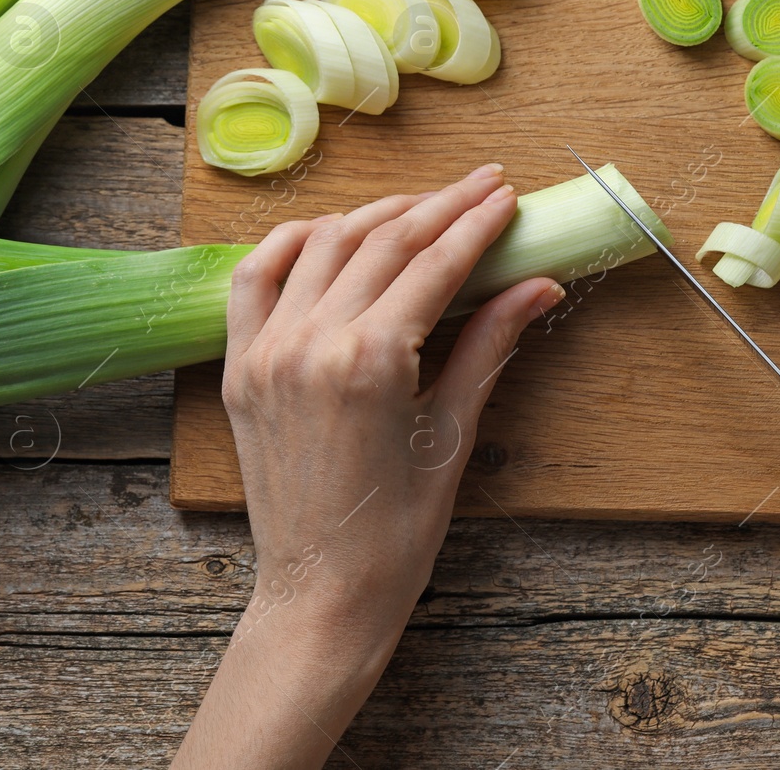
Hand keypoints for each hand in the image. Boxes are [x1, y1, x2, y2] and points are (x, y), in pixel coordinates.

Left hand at [174, 164, 564, 769]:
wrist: (322, 593)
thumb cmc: (398, 532)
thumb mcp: (453, 434)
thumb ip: (489, 346)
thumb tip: (540, 285)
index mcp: (369, 361)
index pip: (433, 264)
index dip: (476, 223)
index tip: (507, 195)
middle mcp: (309, 343)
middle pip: (383, 242)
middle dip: (439, 206)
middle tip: (483, 185)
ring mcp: (266, 351)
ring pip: (323, 245)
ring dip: (376, 215)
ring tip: (422, 206)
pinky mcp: (239, 366)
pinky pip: (255, 276)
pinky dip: (294, 242)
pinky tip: (332, 231)